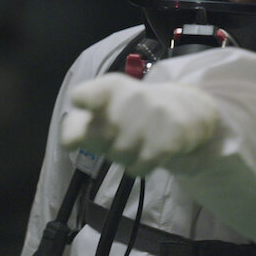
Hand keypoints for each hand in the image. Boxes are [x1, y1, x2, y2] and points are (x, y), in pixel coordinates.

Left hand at [60, 72, 218, 175]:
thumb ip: (80, 124)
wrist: (188, 113)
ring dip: (123, 155)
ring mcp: (152, 118)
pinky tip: (150, 152)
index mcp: (110, 87)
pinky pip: (137, 168)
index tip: (84, 107)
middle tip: (117, 134)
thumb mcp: (107, 107)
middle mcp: (130, 97)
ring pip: (117, 155)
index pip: (82, 95)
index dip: (80, 105)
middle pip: (94, 138)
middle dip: (101, 143)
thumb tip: (67, 142)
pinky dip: (140, 166)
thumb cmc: (136, 111)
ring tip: (138, 141)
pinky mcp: (167, 141)